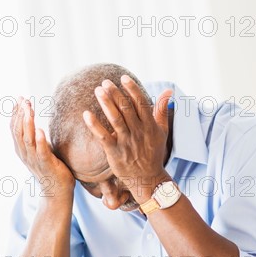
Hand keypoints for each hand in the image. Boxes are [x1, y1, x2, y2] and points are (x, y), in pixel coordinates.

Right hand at [11, 97, 74, 200]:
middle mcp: (25, 154)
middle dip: (20, 114)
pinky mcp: (47, 165)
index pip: (14, 128)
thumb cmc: (51, 168)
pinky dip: (40, 141)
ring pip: (27, 140)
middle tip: (24, 100)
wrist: (57, 191)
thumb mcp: (40, 149)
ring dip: (28, 124)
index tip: (19, 98)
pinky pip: (41, 152)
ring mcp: (35, 160)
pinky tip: (40, 130)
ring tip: (29, 110)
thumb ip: (36, 138)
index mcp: (22, 149)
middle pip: (18, 131)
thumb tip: (35, 123)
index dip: (15, 113)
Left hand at [82, 76, 172, 202]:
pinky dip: (94, 125)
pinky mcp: (115, 152)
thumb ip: (162, 110)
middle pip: (126, 108)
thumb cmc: (154, 153)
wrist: (148, 179)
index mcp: (150, 126)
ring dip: (106, 103)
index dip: (132, 89)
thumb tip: (168, 91)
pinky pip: (103, 136)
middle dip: (115, 93)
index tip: (123, 78)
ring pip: (115, 119)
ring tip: (98, 90)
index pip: (140, 103)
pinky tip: (86, 114)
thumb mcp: (162, 132)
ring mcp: (126, 142)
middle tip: (105, 82)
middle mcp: (139, 132)